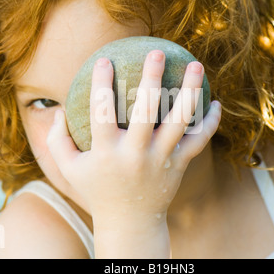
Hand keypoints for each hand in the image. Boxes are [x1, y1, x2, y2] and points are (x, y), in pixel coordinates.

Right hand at [46, 50, 220, 256]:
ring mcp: (161, 159)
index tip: (104, 59)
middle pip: (146, 111)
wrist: (130, 222)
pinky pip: (199, 140)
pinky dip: (210, 122)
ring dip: (190, 91)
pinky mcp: (179, 164)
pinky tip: (215, 103)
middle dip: (152, 78)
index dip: (101, 84)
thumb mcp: (69, 169)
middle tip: (157, 52)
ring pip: (180, 121)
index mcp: (107, 153)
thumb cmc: (97, 189)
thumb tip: (57, 109)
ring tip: (196, 65)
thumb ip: (57, 140)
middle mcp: (136, 154)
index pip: (101, 112)